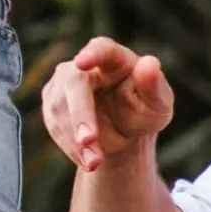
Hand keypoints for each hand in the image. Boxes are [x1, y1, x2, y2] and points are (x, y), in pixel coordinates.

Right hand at [38, 36, 173, 173]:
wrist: (124, 130)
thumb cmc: (144, 109)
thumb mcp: (158, 103)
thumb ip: (154, 85)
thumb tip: (149, 64)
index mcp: (114, 58)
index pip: (101, 49)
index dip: (91, 55)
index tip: (81, 63)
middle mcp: (83, 66)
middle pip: (74, 84)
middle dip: (80, 114)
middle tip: (89, 141)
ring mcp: (62, 84)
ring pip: (59, 109)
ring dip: (76, 140)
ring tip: (95, 162)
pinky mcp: (52, 104)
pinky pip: (55, 127)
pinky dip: (71, 147)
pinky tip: (87, 158)